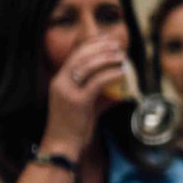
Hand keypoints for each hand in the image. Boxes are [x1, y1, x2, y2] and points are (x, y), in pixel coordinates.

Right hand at [44, 37, 127, 155]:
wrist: (61, 144)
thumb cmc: (73, 127)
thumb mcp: (85, 106)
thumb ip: (99, 95)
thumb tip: (121, 90)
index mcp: (59, 81)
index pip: (74, 55)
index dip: (91, 44)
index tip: (107, 38)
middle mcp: (60, 83)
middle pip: (80, 56)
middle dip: (100, 47)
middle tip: (117, 45)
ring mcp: (67, 91)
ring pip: (88, 66)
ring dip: (107, 58)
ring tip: (121, 56)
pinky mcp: (77, 101)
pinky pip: (97, 82)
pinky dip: (111, 74)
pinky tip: (123, 72)